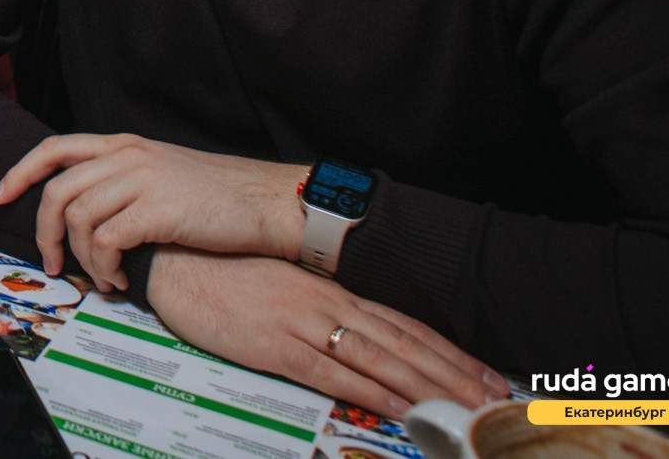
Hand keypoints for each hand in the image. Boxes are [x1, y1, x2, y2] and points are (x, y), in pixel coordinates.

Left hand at [0, 133, 304, 290]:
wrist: (271, 202)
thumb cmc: (221, 197)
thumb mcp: (164, 172)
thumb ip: (124, 179)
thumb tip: (86, 211)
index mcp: (125, 143)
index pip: (55, 148)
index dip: (20, 172)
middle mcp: (127, 155)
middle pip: (57, 190)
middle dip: (43, 232)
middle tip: (51, 264)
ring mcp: (141, 179)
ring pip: (78, 220)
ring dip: (81, 259)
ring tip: (105, 279)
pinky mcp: (157, 210)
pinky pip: (105, 242)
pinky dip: (105, 267)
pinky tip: (124, 280)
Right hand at [146, 249, 506, 420]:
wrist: (173, 258)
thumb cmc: (222, 269)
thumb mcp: (281, 283)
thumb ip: (318, 306)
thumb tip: (356, 334)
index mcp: (329, 288)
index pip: (401, 323)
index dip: (446, 350)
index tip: (482, 371)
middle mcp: (325, 303)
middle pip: (403, 342)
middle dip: (453, 373)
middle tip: (495, 399)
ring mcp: (302, 322)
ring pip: (379, 358)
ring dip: (427, 387)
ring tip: (464, 410)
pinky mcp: (275, 344)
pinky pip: (334, 373)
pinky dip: (372, 391)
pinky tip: (401, 407)